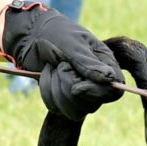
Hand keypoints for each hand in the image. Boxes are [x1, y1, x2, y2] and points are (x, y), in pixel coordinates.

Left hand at [0, 2, 124, 118]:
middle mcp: (95, 82)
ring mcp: (80, 93)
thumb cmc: (57, 34)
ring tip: (52, 68)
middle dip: (68, 86)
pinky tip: (45, 74)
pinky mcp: (62, 98)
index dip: (97, 94)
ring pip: (74, 111)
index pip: (114, 92)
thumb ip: (89, 64)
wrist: (32, 35)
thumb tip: (110, 79)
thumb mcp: (73, 45)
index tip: (76, 87)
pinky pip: (56, 108)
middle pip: (92, 106)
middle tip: (60, 65)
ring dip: (56, 90)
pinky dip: (46, 91)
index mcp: (105, 65)